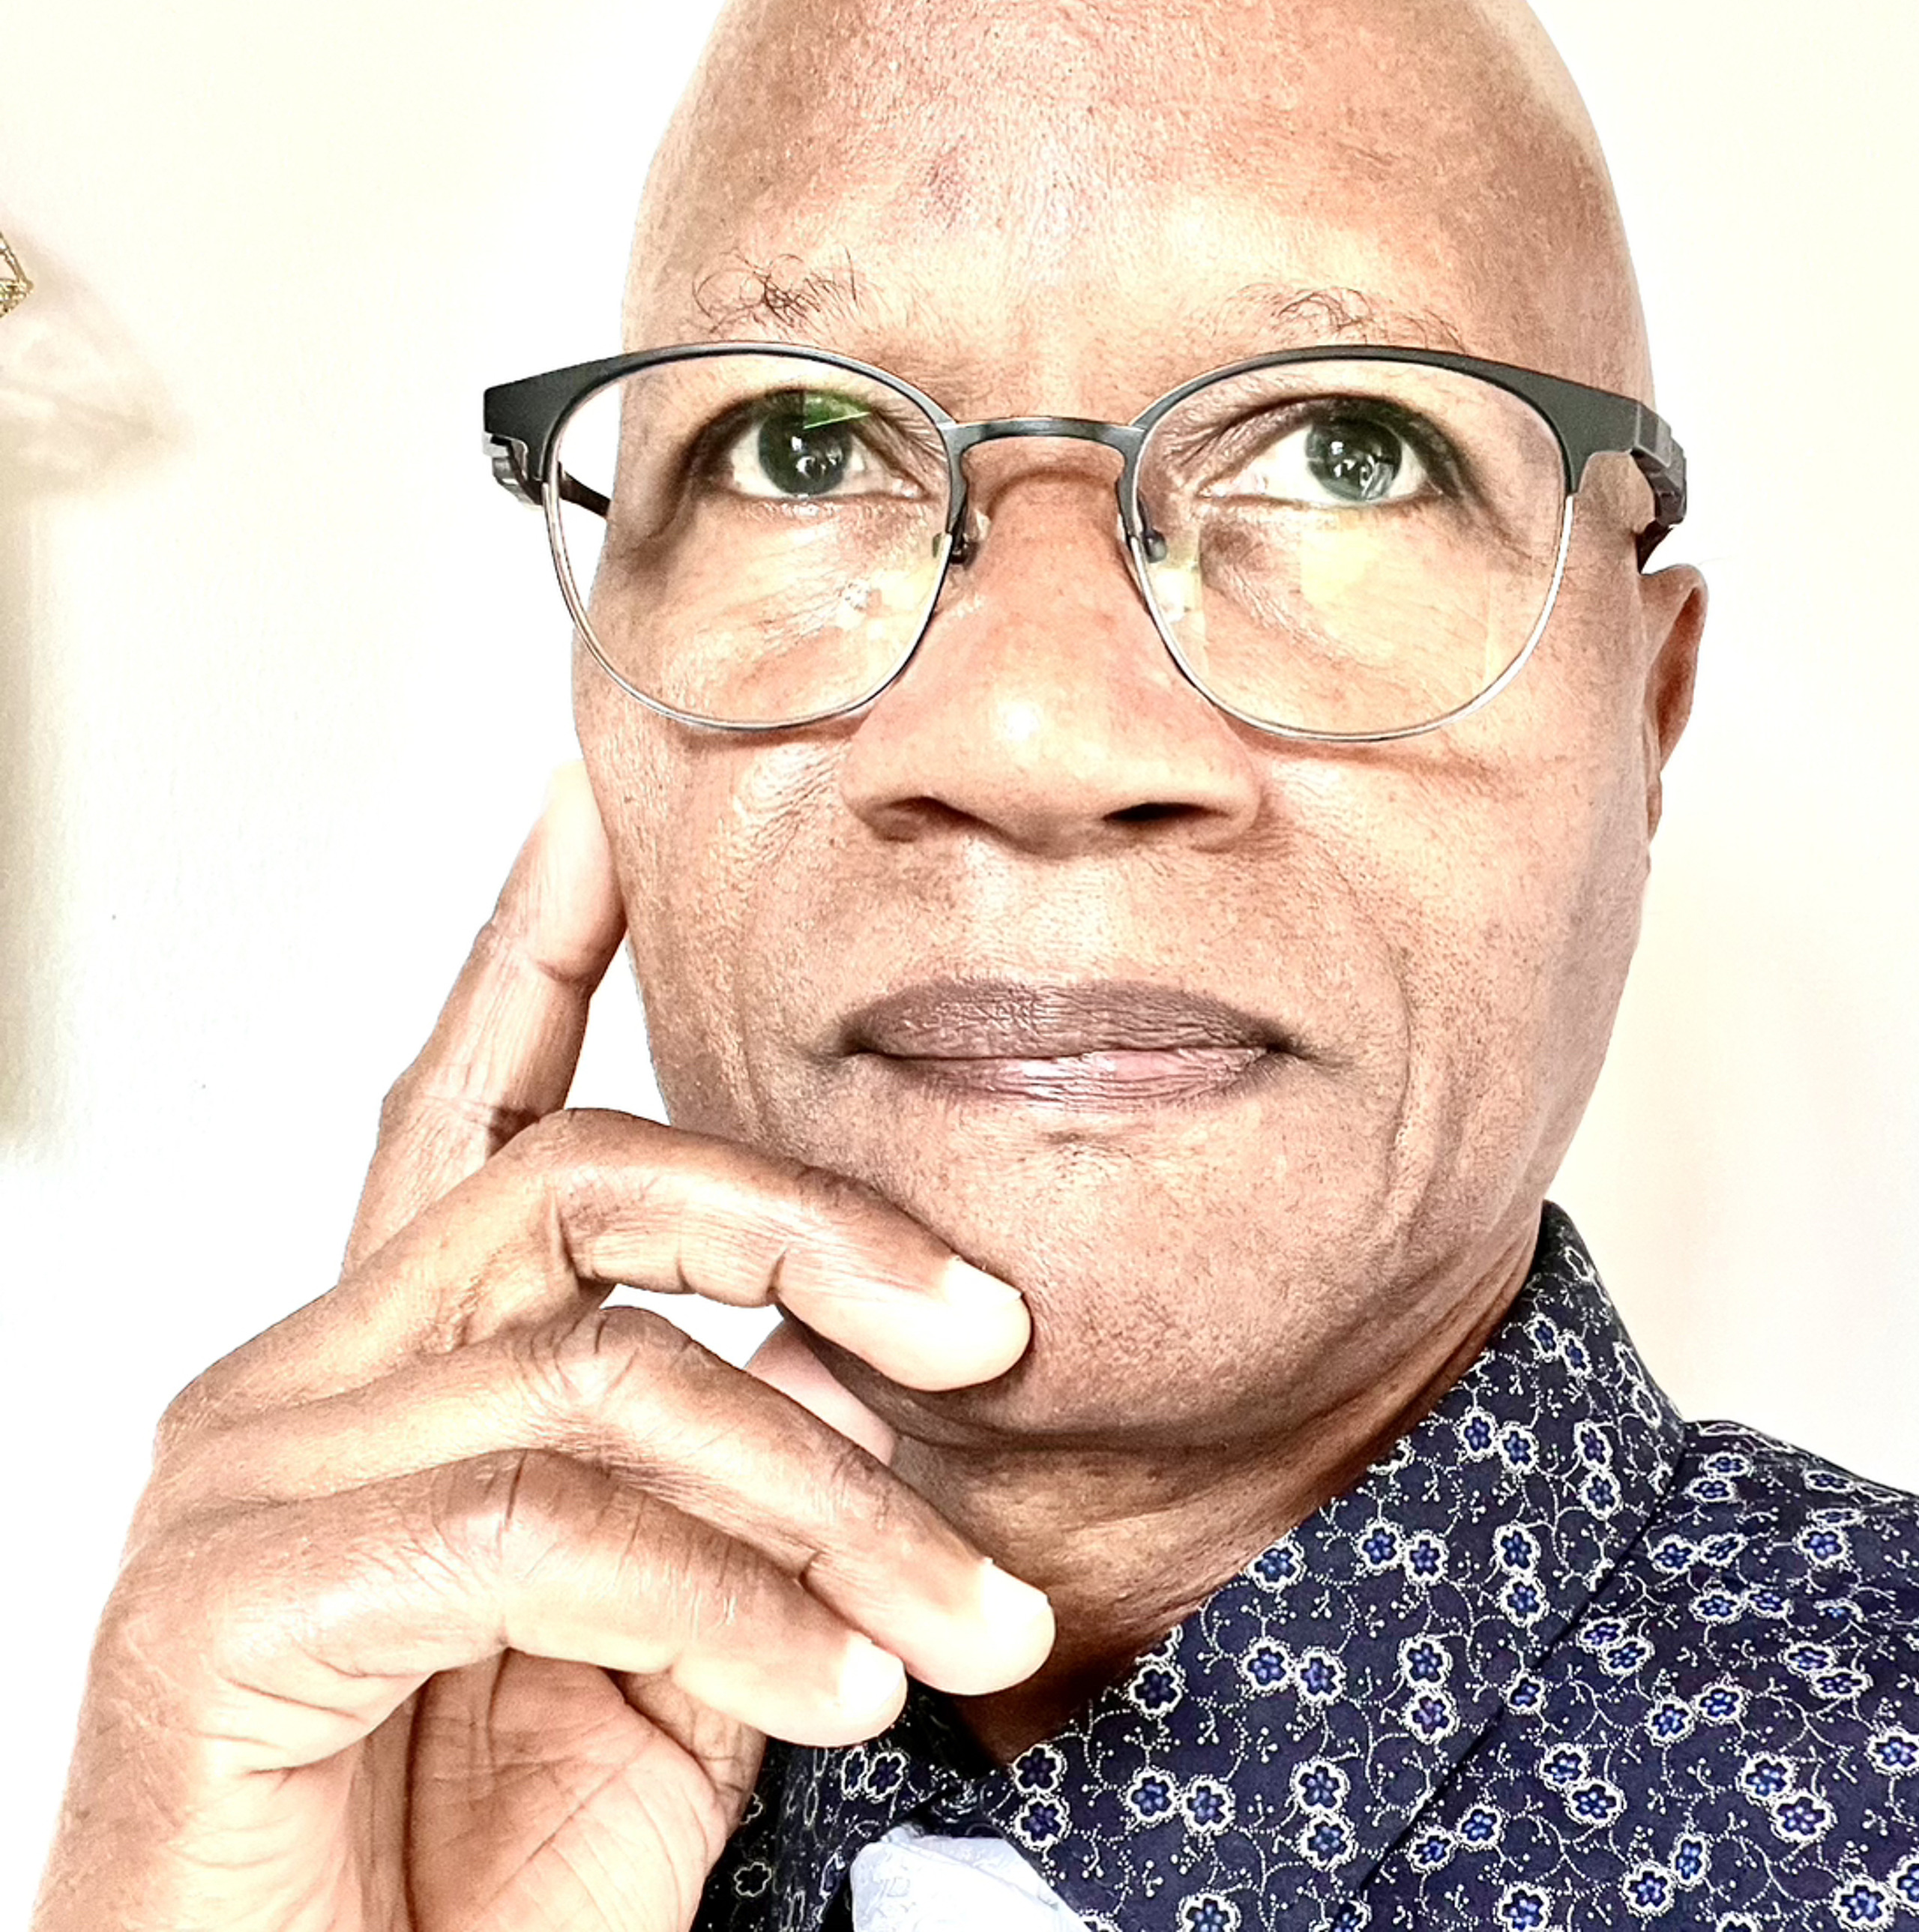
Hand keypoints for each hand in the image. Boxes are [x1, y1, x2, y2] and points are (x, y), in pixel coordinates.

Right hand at [33, 768, 1050, 1931]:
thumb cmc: (467, 1871)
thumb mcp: (666, 1647)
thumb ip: (734, 1486)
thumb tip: (860, 1361)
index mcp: (404, 1360)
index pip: (479, 1098)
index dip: (543, 939)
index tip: (608, 804)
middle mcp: (310, 1374)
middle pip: (583, 1178)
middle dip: (812, 1231)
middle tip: (987, 1326)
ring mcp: (251, 1472)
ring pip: (611, 1372)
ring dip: (829, 1497)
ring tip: (960, 1625)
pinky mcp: (221, 1602)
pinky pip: (540, 1529)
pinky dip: (729, 1606)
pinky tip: (836, 1691)